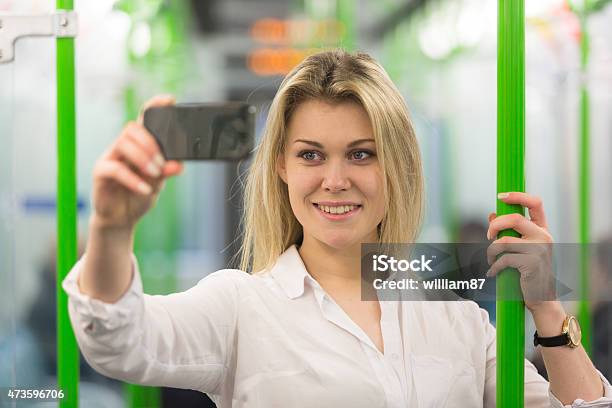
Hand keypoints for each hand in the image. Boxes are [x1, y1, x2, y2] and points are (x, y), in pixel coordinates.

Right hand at [91, 95, 183, 229]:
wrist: (122, 218)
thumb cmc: (139, 195)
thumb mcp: (158, 183)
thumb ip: (166, 171)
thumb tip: (179, 165)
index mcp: (139, 144)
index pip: (144, 119)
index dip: (155, 106)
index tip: (170, 100)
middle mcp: (123, 146)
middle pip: (132, 128)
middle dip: (150, 144)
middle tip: (161, 164)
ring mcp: (110, 157)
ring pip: (123, 143)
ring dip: (142, 158)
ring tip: (154, 174)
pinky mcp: (100, 172)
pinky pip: (114, 168)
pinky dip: (132, 178)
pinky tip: (144, 189)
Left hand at [485, 192, 558, 314]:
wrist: (541, 297)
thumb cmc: (527, 270)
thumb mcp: (520, 248)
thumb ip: (508, 231)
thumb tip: (491, 214)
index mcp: (542, 229)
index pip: (535, 203)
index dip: (518, 196)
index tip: (500, 196)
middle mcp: (544, 236)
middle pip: (514, 219)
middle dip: (495, 226)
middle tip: (488, 235)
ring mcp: (540, 250)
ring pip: (504, 241)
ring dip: (491, 251)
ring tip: (490, 259)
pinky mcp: (532, 264)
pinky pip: (504, 259)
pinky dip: (494, 266)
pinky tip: (492, 272)